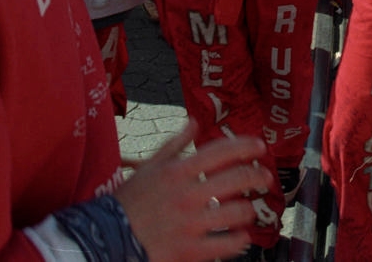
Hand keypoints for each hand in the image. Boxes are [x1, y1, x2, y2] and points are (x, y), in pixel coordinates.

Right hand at [114, 123, 273, 261]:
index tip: (260, 147)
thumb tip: (194, 122)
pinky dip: (239, 241)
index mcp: (178, 172)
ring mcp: (190, 224)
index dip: (246, 146)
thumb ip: (175, 144)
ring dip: (249, 210)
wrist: (106, 238)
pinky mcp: (190, 250)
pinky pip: (226, 245)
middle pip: (237, 179)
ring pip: (237, 212)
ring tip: (249, 211)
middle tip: (265, 178)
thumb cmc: (128, 201)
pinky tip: (241, 237)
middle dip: (258, 176)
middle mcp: (188, 195)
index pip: (222, 151)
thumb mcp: (149, 166)